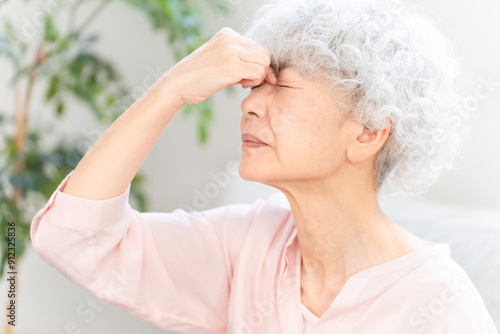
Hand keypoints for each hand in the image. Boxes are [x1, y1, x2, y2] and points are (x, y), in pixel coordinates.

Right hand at [162, 27, 277, 104]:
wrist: (179, 83)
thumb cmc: (199, 76)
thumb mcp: (220, 59)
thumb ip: (240, 59)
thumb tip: (268, 71)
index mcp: (228, 34)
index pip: (258, 47)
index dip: (258, 64)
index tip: (246, 75)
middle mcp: (231, 39)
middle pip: (265, 54)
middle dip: (260, 70)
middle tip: (245, 80)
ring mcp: (231, 51)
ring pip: (264, 63)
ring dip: (258, 77)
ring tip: (241, 82)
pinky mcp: (231, 65)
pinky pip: (258, 72)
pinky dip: (254, 81)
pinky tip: (239, 85)